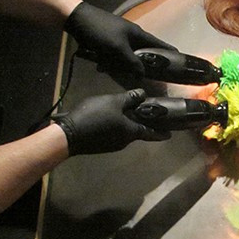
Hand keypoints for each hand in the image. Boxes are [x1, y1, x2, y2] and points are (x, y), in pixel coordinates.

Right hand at [52, 89, 169, 154]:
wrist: (69, 135)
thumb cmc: (94, 116)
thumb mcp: (113, 102)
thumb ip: (129, 98)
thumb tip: (143, 94)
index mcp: (131, 131)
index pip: (151, 133)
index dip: (161, 133)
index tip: (169, 134)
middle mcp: (124, 141)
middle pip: (137, 132)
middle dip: (142, 124)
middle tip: (144, 114)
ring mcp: (112, 145)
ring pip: (124, 133)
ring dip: (126, 124)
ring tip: (123, 112)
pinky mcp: (101, 145)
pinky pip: (113, 134)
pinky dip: (115, 127)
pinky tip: (107, 118)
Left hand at [64, 2, 177, 81]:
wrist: (76, 18)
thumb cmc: (101, 31)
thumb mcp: (118, 48)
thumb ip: (133, 62)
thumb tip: (143, 75)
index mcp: (139, 35)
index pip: (160, 45)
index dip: (171, 53)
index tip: (181, 61)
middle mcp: (132, 36)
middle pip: (146, 53)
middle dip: (148, 65)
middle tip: (152, 79)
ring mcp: (120, 39)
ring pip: (129, 56)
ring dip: (126, 66)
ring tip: (126, 76)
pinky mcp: (109, 42)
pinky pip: (115, 56)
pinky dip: (111, 62)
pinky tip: (103, 67)